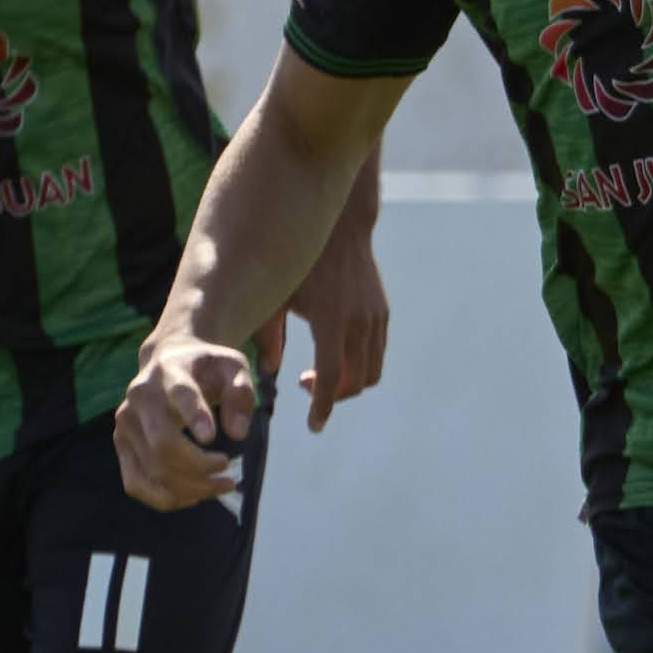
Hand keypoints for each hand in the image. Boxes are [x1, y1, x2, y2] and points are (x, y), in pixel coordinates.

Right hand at [115, 319, 275, 508]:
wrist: (168, 361)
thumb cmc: (206, 368)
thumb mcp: (233, 367)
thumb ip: (241, 393)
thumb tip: (238, 434)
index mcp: (170, 372)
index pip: (181, 394)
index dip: (194, 415)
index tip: (212, 438)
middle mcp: (140, 398)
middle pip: (163, 444)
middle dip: (200, 467)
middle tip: (230, 474)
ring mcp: (125, 424)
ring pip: (153, 470)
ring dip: (191, 489)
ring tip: (222, 486)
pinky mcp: (121, 445)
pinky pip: (136, 484)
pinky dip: (166, 498)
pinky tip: (193, 495)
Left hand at [282, 235, 389, 428]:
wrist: (342, 226)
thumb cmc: (300, 259)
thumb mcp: (276, 295)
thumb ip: (269, 335)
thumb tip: (269, 371)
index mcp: (331, 320)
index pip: (333, 378)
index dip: (323, 407)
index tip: (314, 426)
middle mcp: (359, 322)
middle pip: (356, 382)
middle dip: (334, 396)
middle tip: (306, 386)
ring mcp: (376, 318)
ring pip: (371, 371)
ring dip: (349, 383)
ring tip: (321, 372)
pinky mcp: (382, 314)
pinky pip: (377, 353)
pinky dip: (360, 365)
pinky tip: (335, 353)